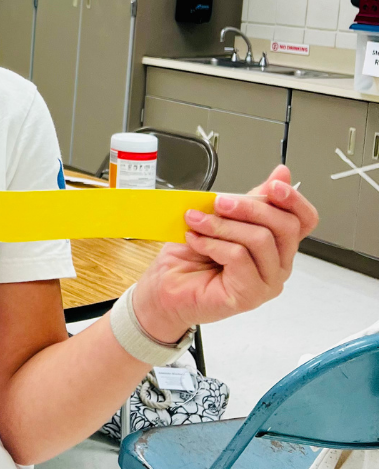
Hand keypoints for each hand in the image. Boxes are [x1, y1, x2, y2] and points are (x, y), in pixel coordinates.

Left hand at [132, 165, 317, 342]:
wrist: (165, 287)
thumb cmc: (190, 255)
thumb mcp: (222, 218)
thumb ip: (251, 200)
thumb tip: (281, 173)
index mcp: (276, 245)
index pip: (304, 220)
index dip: (294, 199)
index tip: (273, 186)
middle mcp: (277, 265)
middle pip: (286, 227)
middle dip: (250, 207)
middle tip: (219, 203)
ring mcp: (266, 283)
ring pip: (260, 240)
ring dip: (223, 225)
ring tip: (198, 222)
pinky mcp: (249, 295)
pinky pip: (239, 257)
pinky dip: (213, 243)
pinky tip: (195, 240)